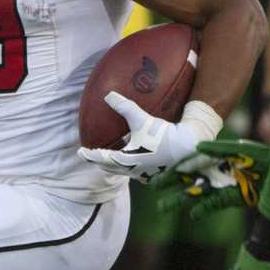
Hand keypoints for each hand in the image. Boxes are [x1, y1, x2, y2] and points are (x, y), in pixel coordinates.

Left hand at [78, 92, 216, 182]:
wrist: (188, 147)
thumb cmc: (163, 134)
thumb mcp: (142, 119)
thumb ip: (124, 107)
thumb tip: (108, 95)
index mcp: (126, 160)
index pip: (102, 158)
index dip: (90, 155)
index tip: (81, 152)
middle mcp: (133, 170)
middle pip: (110, 168)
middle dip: (100, 162)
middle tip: (92, 155)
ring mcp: (144, 174)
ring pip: (123, 172)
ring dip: (114, 166)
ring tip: (110, 158)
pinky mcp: (154, 174)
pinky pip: (136, 172)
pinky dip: (129, 167)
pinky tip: (133, 161)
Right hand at [154, 138, 269, 218]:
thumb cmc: (263, 157)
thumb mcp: (240, 149)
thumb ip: (218, 150)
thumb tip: (196, 148)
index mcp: (215, 156)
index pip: (189, 161)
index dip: (174, 165)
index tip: (159, 168)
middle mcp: (215, 171)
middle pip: (188, 177)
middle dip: (170, 182)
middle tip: (151, 186)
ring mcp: (222, 185)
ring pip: (196, 193)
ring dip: (180, 200)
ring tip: (162, 207)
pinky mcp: (231, 198)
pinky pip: (212, 205)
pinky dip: (202, 209)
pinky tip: (191, 214)